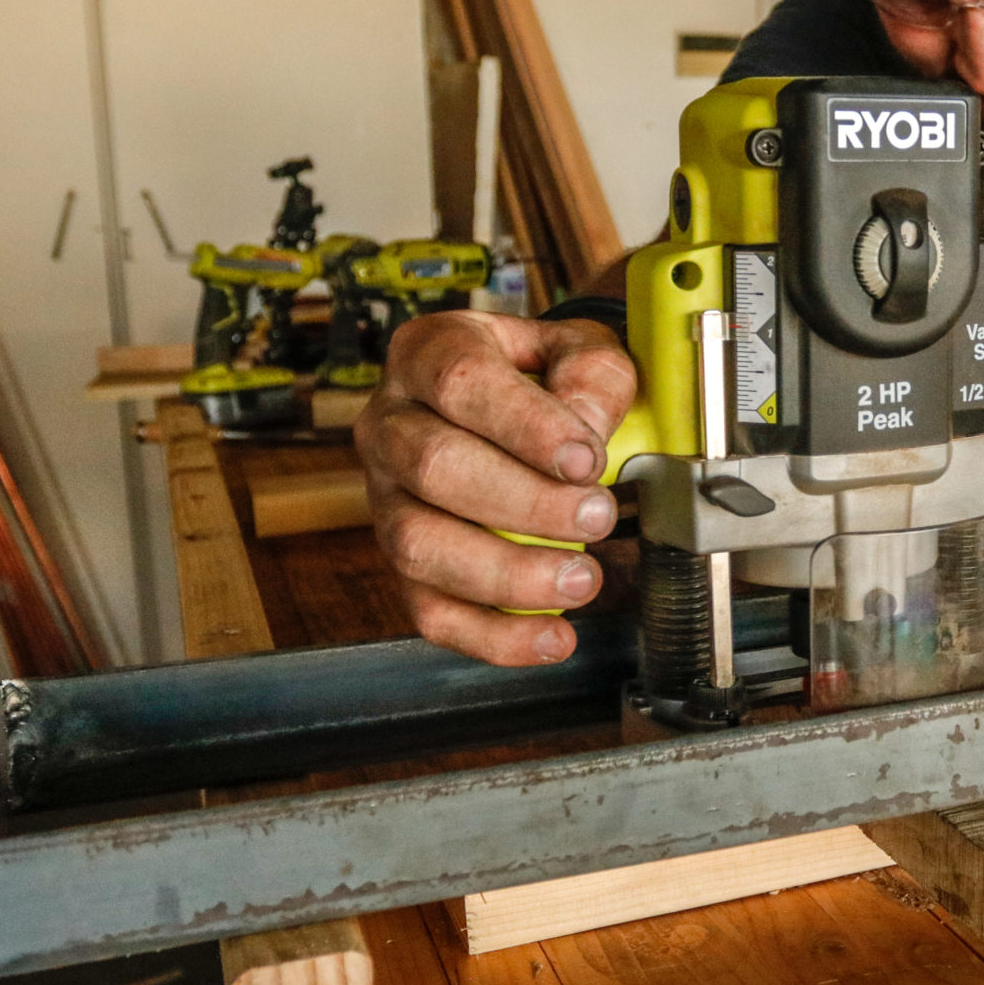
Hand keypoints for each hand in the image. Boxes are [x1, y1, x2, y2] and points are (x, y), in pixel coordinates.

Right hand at [355, 310, 636, 665]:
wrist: (512, 405)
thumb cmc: (541, 376)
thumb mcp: (578, 349)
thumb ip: (592, 377)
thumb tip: (587, 430)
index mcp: (429, 354)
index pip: (462, 383)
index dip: (525, 425)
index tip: (586, 459)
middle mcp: (391, 424)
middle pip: (434, 466)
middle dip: (526, 504)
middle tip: (596, 516)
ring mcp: (387, 498)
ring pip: (419, 545)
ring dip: (508, 574)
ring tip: (580, 578)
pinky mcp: (402, 562)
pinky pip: (429, 610)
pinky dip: (492, 635)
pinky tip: (550, 636)